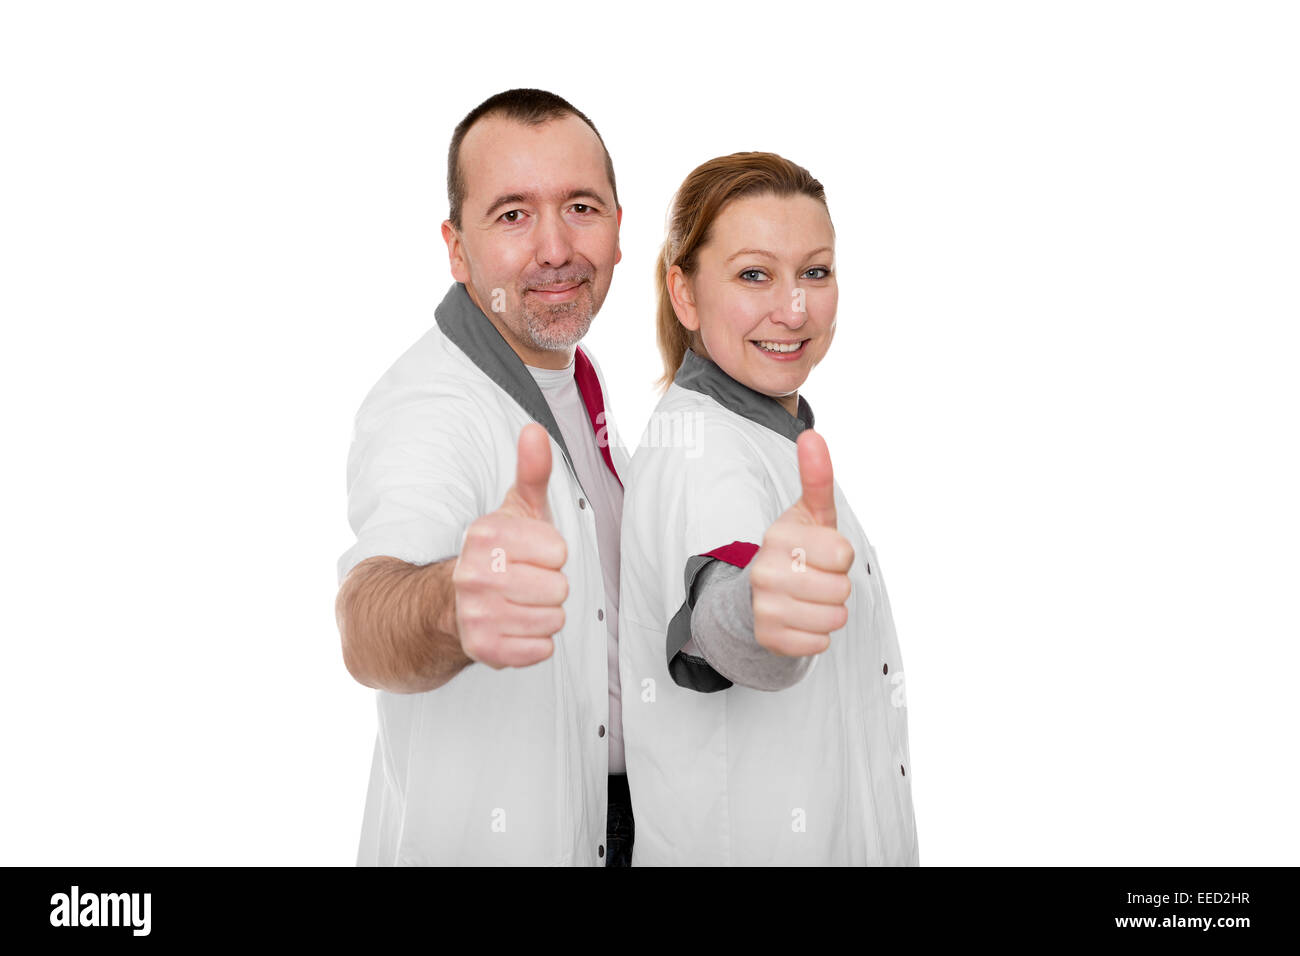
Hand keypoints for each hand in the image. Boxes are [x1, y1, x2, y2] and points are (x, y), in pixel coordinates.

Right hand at [452, 423, 568, 667]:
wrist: (450, 603)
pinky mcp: (482, 649)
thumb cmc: (499, 552)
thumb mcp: (516, 509)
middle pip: (559, 588)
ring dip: (544, 615)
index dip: (552, 555)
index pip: (559, 552)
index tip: (531, 554)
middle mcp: (474, 574)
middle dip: (551, 587)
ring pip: (553, 620)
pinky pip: (541, 649)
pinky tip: (515, 627)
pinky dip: (535, 643)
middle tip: (526, 582)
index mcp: (485, 535)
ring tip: (520, 604)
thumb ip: (532, 471)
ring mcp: (475, 613)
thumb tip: (534, 430)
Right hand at [749, 429, 853, 656]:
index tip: (821, 553)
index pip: (843, 553)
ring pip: (834, 618)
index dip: (840, 555)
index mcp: (778, 537)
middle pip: (842, 588)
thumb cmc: (797, 550)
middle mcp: (764, 571)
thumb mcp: (810, 514)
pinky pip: (819, 643)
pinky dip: (818, 635)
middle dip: (837, 585)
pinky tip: (801, 620)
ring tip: (810, 599)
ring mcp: (764, 606)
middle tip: (815, 578)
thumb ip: (816, 477)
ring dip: (830, 611)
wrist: (758, 595)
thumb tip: (811, 434)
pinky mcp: (768, 637)